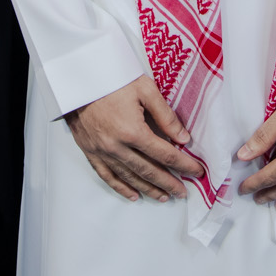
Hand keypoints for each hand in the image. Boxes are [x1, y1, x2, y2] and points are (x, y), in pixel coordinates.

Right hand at [64, 74, 206, 201]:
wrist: (79, 78)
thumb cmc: (113, 79)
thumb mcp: (145, 89)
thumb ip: (166, 116)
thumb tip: (184, 138)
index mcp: (133, 131)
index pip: (165, 154)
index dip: (183, 165)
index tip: (196, 171)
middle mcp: (117, 146)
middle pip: (148, 171)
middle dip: (169, 183)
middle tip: (183, 193)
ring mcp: (102, 151)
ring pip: (129, 177)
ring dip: (148, 189)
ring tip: (163, 196)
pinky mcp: (90, 151)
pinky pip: (106, 176)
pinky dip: (121, 188)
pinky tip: (133, 195)